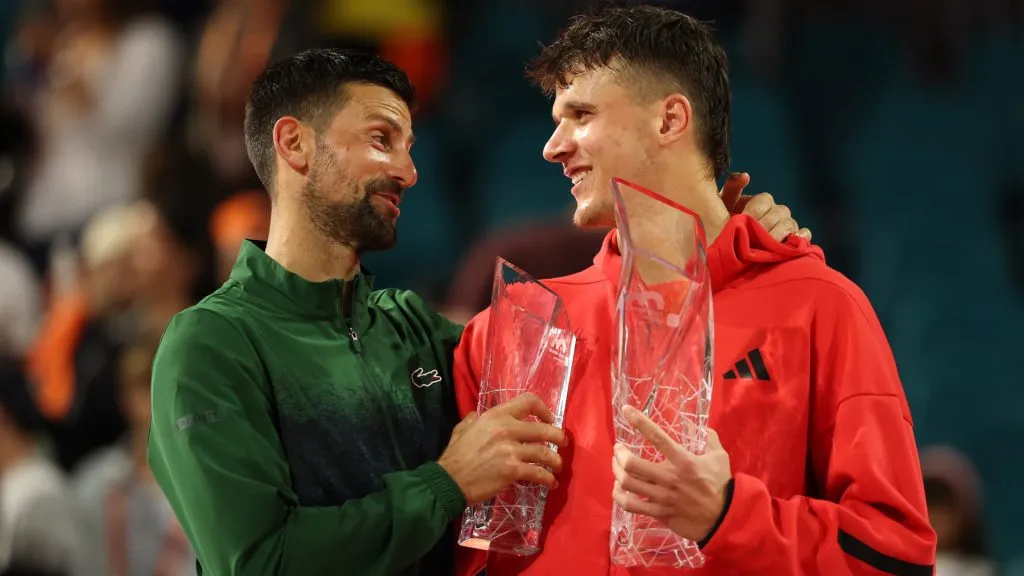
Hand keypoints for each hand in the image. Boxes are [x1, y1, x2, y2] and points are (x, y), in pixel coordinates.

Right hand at [438, 393, 565, 504]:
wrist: (449, 480)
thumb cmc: (455, 455)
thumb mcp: (463, 428)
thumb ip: (474, 419)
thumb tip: (478, 415)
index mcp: (496, 415)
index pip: (529, 401)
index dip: (544, 410)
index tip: (549, 420)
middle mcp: (507, 428)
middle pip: (545, 429)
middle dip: (558, 437)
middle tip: (562, 444)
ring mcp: (511, 450)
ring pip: (545, 453)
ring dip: (556, 461)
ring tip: (558, 467)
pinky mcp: (513, 470)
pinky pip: (539, 473)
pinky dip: (548, 479)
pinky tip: (550, 483)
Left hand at [612, 405, 731, 541]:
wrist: (724, 519)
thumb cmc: (720, 486)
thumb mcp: (719, 457)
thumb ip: (710, 439)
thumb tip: (701, 427)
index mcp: (683, 461)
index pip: (657, 437)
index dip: (639, 421)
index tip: (626, 411)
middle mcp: (669, 478)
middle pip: (631, 464)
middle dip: (619, 454)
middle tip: (618, 449)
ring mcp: (662, 497)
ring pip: (627, 483)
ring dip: (616, 472)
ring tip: (617, 466)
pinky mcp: (658, 513)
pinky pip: (630, 505)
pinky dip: (619, 495)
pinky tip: (619, 488)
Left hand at [719, 172, 811, 241]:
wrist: (730, 248)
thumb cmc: (726, 223)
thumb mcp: (725, 205)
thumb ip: (732, 188)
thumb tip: (746, 176)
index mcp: (762, 202)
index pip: (764, 200)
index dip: (754, 211)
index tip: (743, 220)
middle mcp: (777, 211)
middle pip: (779, 212)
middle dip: (764, 225)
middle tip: (753, 236)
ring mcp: (788, 225)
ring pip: (790, 223)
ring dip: (778, 233)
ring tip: (767, 244)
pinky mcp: (795, 240)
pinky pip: (804, 235)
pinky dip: (802, 238)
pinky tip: (792, 243)